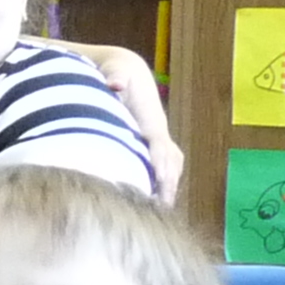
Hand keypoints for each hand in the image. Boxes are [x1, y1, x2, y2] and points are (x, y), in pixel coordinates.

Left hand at [76, 43, 185, 201]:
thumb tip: (115, 84)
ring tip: (156, 216)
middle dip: (167, 184)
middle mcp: (159, 132)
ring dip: (166, 190)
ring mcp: (157, 142)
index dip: (159, 161)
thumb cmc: (114, 71)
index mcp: (151, 118)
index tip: (159, 181)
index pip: (159, 143)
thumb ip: (116, 75)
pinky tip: (148, 208)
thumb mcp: (114, 68)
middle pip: (170, 162)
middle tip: (158, 210)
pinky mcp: (150, 149)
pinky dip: (160, 188)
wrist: (121, 70)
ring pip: (170, 169)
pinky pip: (162, 171)